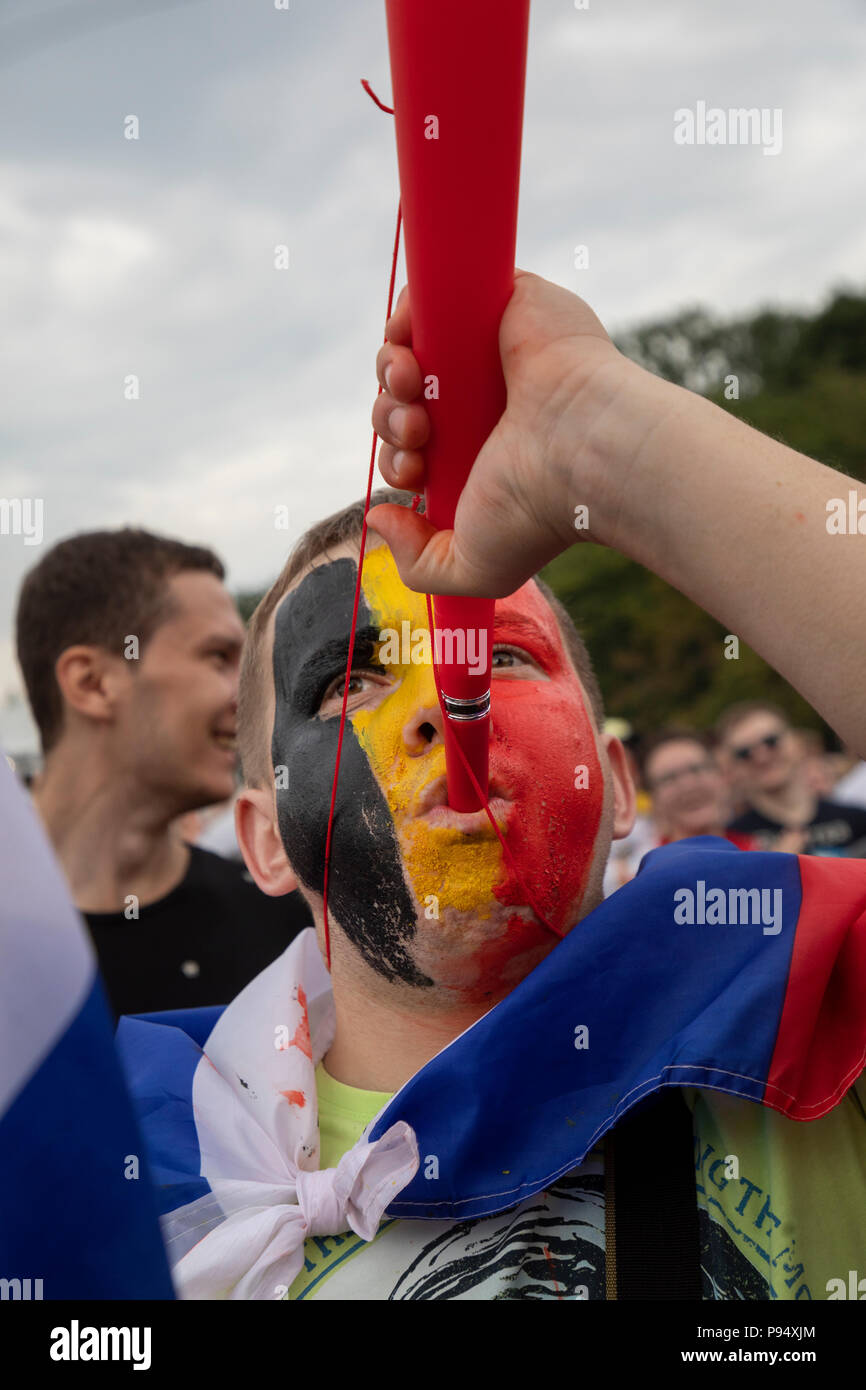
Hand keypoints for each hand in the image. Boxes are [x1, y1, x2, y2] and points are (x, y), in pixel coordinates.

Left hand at [368, 270, 629, 596]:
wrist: (583, 449)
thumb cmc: (537, 509)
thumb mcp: (473, 566)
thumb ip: (419, 564)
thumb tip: (379, 520)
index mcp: (480, 452)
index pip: (414, 446)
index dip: (395, 456)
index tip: (413, 471)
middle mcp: (483, 402)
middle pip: (404, 401)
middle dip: (391, 419)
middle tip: (416, 430)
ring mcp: (489, 350)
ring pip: (410, 349)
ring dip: (390, 373)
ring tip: (412, 388)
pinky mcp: (500, 302)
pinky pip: (431, 293)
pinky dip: (405, 313)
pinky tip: (410, 342)